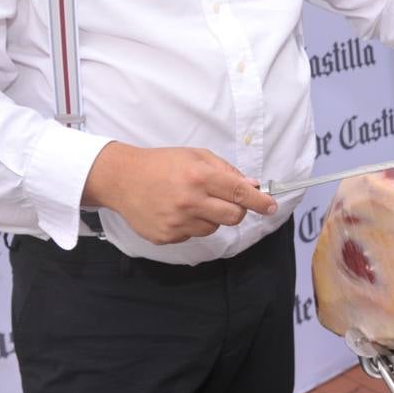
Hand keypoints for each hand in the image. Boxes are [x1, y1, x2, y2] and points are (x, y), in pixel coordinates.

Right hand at [82, 143, 277, 244]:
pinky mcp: (166, 236)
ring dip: (212, 216)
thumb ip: (226, 170)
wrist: (122, 178)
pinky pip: (193, 235)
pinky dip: (192, 224)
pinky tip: (176, 210)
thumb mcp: (196, 156)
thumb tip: (252, 185)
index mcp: (199, 177)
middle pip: (233, 217)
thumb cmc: (162, 163)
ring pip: (214, 228)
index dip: (259, 201)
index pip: (239, 193)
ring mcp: (177, 222)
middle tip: (229, 201)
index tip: (271, 206)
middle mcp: (190, 201)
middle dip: (238, 210)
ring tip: (192, 201)